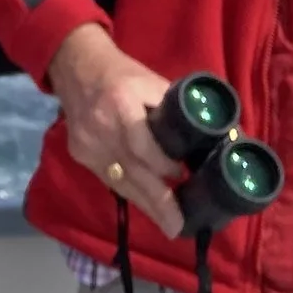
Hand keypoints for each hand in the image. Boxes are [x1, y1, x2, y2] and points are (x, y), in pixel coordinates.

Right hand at [47, 24, 182, 238]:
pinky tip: (146, 205)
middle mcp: (100, 129)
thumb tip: (218, 136)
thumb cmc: (122, 73)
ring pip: (119, 182)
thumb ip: (176, 110)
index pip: (141, 146)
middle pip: (130, 173)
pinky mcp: (79, 154)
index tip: (181, 176)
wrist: (74, 64)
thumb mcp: (152, 83)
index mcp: (120, 105)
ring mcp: (86, 145)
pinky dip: (129, 192)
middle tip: (178, 227)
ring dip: (145, 205)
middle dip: (157, 203)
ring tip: (169, 226)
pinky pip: (108, 179)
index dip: (162, 166)